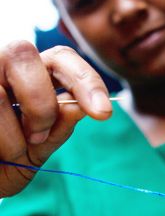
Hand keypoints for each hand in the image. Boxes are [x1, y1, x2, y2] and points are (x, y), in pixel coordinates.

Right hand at [0, 41, 111, 197]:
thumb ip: (59, 126)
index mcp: (30, 74)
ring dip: (13, 138)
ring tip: (7, 152)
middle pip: (22, 53)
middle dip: (40, 102)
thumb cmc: (8, 162)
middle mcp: (0, 68)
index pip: (62, 57)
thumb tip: (77, 108)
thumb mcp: (39, 148)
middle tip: (39, 136)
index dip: (85, 79)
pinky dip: (0, 145)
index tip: (103, 113)